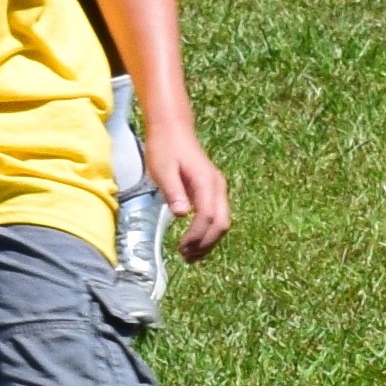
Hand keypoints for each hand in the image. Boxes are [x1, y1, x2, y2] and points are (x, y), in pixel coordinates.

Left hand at [143, 118, 233, 259]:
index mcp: (205, 181)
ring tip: (189, 255)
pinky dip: (209, 233)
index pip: (207, 216)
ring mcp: (217, 189)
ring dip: (208, 241)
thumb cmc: (165, 148)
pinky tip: (194, 241)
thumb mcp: (163, 169)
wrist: (172, 129)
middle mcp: (217, 186)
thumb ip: (173, 192)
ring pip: (222, 222)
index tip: (181, 248)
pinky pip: (217, 216)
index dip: (197, 235)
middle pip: (221, 223)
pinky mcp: (213, 191)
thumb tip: (181, 215)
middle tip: (186, 257)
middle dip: (206, 243)